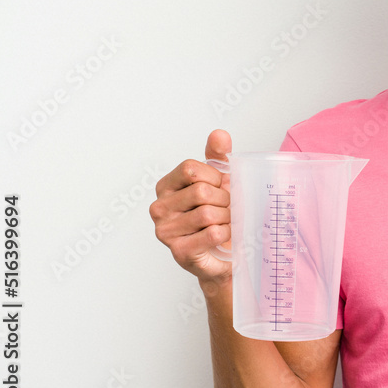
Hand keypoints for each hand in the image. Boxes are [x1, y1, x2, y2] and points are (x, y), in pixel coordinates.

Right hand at [149, 129, 232, 283]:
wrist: (225, 252)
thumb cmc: (219, 214)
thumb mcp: (219, 181)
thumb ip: (218, 156)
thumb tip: (219, 134)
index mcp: (166, 186)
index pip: (191, 168)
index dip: (215, 177)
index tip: (220, 187)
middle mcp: (159, 207)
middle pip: (201, 191)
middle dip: (224, 199)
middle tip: (228, 208)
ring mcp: (165, 231)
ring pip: (208, 213)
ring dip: (227, 217)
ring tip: (226, 221)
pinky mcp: (179, 251)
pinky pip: (213, 233)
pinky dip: (227, 232)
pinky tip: (224, 234)